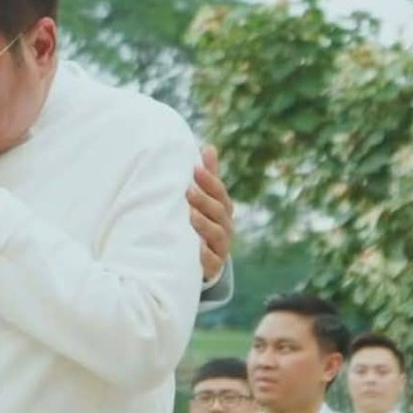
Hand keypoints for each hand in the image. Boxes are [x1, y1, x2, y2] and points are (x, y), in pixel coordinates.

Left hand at [186, 144, 233, 279]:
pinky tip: (196, 249)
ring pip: (216, 235)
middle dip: (205, 201)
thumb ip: (207, 176)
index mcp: (223, 209)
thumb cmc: (203, 220)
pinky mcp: (212, 266)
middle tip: (188, 191)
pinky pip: (211, 261)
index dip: (210, 181)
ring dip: (204, 224)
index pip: (220, 193)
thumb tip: (208, 146)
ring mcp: (220, 247)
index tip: (195, 170)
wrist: (203, 258)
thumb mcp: (205, 199)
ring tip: (190, 216)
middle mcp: (225, 227)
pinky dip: (204, 256)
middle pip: (219, 212)